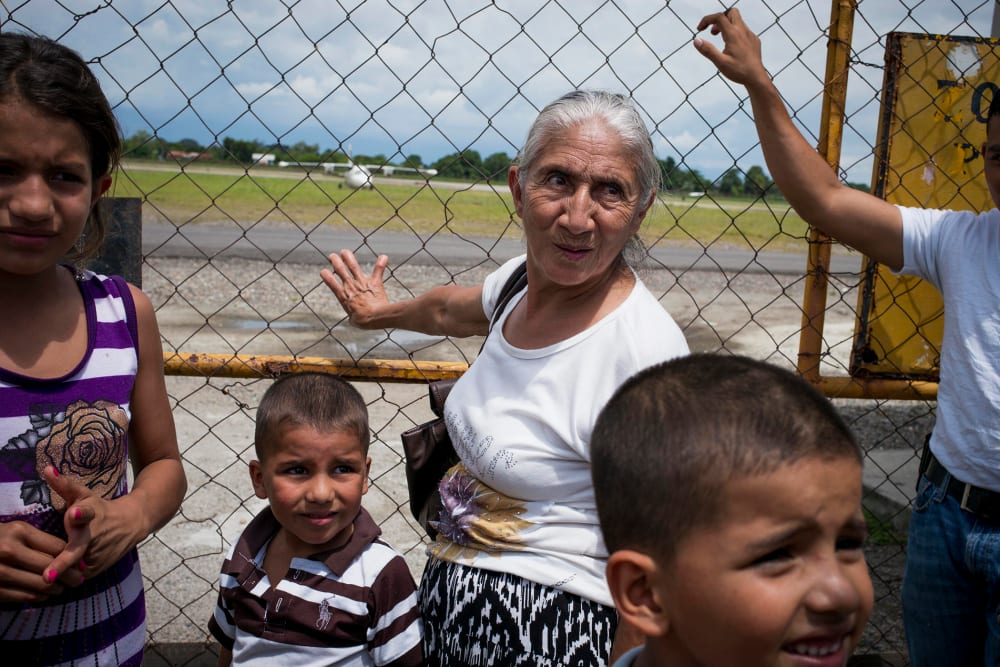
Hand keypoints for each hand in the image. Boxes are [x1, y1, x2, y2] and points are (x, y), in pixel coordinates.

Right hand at [0, 520, 82, 602]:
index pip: (57, 548)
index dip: (74, 558)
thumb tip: (70, 555)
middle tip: (78, 580)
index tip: (82, 564)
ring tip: (62, 588)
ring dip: (56, 589)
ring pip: (40, 585)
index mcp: (19, 532)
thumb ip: (41, 540)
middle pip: (51, 568)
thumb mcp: (17, 530)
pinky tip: (44, 595)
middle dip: (70, 576)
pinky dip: (38, 597)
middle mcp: (9, 551)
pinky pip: (24, 596)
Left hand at [41, 466, 142, 583]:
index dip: (80, 513)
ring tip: (47, 574)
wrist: (134, 521)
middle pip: (76, 551)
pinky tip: (58, 574)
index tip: (75, 513)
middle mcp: (96, 535)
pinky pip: (74, 575)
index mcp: (92, 514)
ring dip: (57, 570)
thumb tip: (46, 469)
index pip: (85, 513)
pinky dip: (65, 575)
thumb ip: (64, 485)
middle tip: (46, 576)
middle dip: (61, 564)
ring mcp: (99, 554)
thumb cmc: (100, 509)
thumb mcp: (84, 495)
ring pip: (71, 567)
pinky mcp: (98, 568)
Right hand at [320, 250, 391, 327]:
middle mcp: (351, 286)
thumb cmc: (364, 321)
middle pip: (340, 270)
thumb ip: (352, 317)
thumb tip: (354, 319)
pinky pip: (378, 270)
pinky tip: (383, 256)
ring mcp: (363, 283)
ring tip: (345, 251)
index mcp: (344, 296)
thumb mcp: (353, 321)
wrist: (375, 316)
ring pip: (353, 266)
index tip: (323, 271)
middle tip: (332, 256)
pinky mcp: (375, 282)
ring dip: (349, 258)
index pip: (332, 283)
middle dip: (335, 261)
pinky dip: (381, 263)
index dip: (326, 276)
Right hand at [693, 8, 768, 86]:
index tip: (700, 29)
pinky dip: (735, 33)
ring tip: (720, 39)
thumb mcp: (720, 62)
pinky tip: (732, 47)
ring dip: (726, 26)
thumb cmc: (739, 71)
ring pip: (738, 21)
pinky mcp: (754, 40)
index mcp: (733, 35)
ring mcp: (750, 35)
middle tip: (712, 32)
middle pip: (731, 13)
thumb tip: (696, 40)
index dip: (707, 19)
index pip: (719, 17)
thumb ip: (708, 50)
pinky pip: (744, 30)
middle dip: (719, 19)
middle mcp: (743, 31)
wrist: (756, 78)